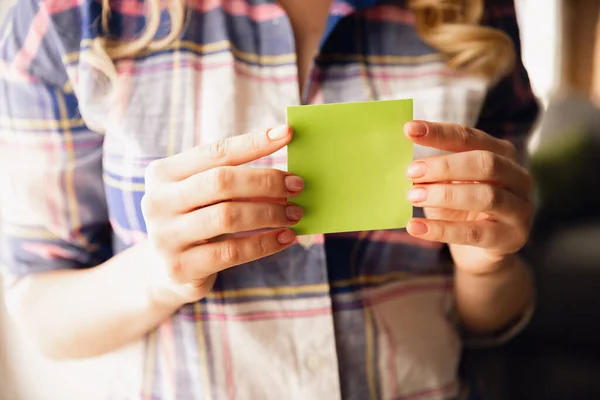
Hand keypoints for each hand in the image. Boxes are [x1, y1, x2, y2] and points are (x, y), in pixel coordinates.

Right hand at [141, 126, 302, 305]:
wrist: (165, 273)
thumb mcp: (202, 196)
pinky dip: (265, 243)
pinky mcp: (180, 267)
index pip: (215, 152)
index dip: (253, 142)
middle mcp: (157, 202)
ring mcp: (165, 236)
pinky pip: (232, 252)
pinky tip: (286, 238)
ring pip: (228, 216)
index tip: (287, 134)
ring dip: (270, 213)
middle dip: (265, 181)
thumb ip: (232, 180)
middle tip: (297, 185)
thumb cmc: (195, 222)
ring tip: (295, 213)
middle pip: (221, 182)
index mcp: (163, 174)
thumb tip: (286, 174)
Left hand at [403, 121, 532, 274]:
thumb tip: (405, 164)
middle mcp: (517, 177)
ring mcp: (519, 209)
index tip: (409, 130)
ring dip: (444, 194)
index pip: (470, 137)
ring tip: (412, 196)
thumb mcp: (446, 185)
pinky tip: (415, 227)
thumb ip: (432, 172)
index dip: (440, 133)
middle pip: (485, 163)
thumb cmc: (460, 210)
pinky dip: (441, 229)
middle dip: (445, 165)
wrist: (480, 253)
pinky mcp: (510, 238)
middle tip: (410, 171)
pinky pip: (474, 232)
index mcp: (501, 154)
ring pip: (486, 196)